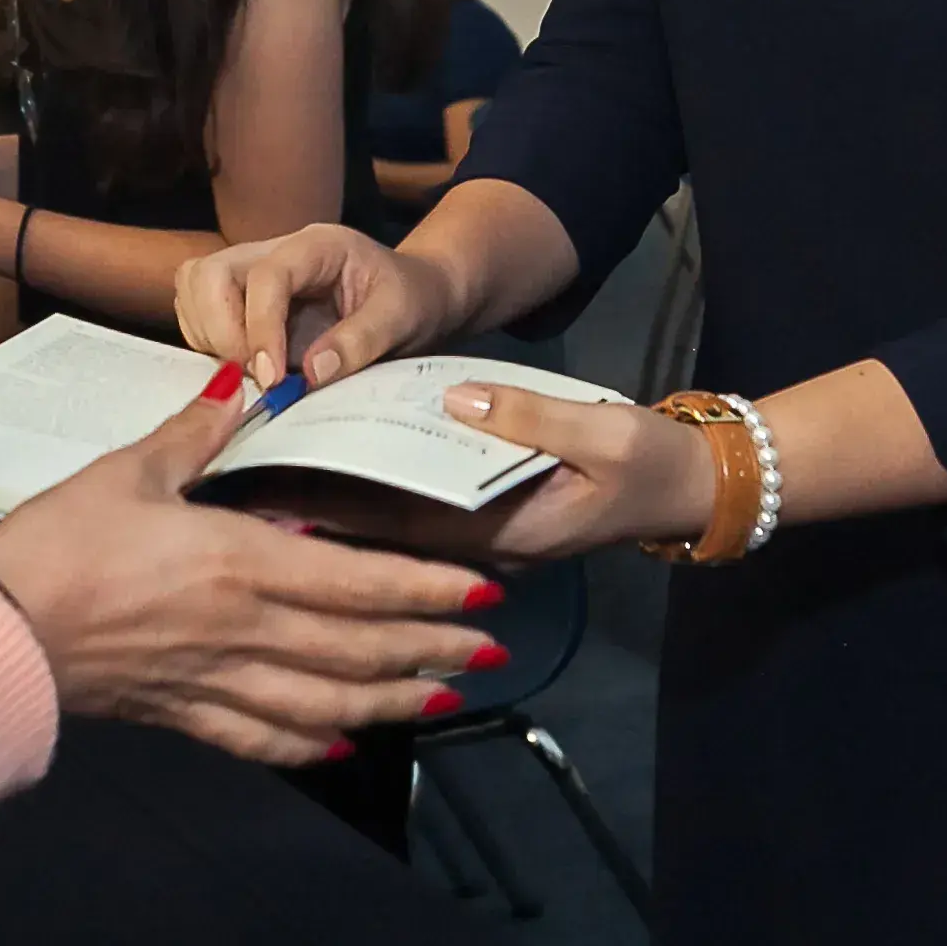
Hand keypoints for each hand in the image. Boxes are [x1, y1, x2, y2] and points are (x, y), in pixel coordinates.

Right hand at [0, 366, 506, 764]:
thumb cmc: (56, 546)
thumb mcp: (128, 471)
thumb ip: (195, 436)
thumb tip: (244, 389)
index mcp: (242, 564)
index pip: (359, 583)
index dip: (428, 590)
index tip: (482, 594)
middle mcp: (245, 630)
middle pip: (360, 648)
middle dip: (433, 651)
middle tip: (491, 654)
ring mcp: (216, 680)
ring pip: (326, 701)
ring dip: (392, 702)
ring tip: (443, 700)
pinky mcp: (180, 713)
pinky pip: (260, 736)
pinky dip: (309, 742)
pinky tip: (339, 743)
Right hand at [175, 223, 465, 390]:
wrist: (417, 294)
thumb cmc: (414, 298)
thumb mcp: (403, 317)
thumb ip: (361, 342)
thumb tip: (311, 373)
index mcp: (316, 245)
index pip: (266, 277)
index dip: (260, 329)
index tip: (273, 379)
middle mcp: (274, 251)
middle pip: (209, 273)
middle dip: (220, 330)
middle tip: (253, 376)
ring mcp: (253, 273)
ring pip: (194, 289)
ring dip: (210, 338)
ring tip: (251, 374)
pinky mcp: (243, 301)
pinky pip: (200, 315)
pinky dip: (210, 346)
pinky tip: (245, 371)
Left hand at [302, 383, 719, 566]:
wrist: (694, 487)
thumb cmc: (652, 462)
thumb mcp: (602, 431)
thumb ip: (530, 415)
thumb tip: (455, 397)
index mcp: (509, 534)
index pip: (405, 526)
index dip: (342, 506)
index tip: (281, 484)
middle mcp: (488, 547)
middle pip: (389, 532)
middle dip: (324, 509)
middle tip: (252, 480)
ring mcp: (490, 537)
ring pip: (402, 525)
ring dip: (345, 505)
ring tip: (275, 477)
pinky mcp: (495, 520)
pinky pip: (426, 512)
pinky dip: (382, 496)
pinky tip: (341, 472)